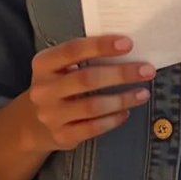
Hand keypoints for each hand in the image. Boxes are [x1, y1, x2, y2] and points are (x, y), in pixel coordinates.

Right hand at [22, 36, 152, 153]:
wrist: (33, 122)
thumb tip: (125, 48)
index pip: (73, 50)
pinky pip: (94, 128)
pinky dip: (113, 119)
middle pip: (87, 79)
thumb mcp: (59, 67)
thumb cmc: (57, 85)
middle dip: (120, 74)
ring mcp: (51, 115)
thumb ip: (83, 57)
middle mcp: (44, 89)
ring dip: (122, 99)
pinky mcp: (62, 135)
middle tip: (146, 70)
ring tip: (142, 93)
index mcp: (43, 64)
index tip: (128, 44)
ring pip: (93, 106)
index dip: (100, 46)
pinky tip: (126, 111)